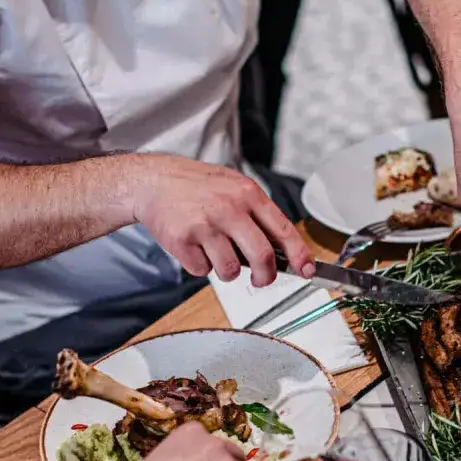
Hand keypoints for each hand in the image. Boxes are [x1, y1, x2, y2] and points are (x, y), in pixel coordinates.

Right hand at [133, 157, 314, 286]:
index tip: (307, 270)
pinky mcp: (182, 240)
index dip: (299, 255)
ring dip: (226, 271)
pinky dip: (200, 266)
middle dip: (265, 276)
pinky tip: (194, 247)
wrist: (153, 181)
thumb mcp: (234, 188)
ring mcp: (206, 225)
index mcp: (248, 194)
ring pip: (230, 270)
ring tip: (216, 253)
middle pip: (262, 256)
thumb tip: (282, 251)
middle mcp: (229, 208)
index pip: (283, 230)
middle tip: (261, 279)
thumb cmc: (196, 186)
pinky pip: (202, 270)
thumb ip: (257, 215)